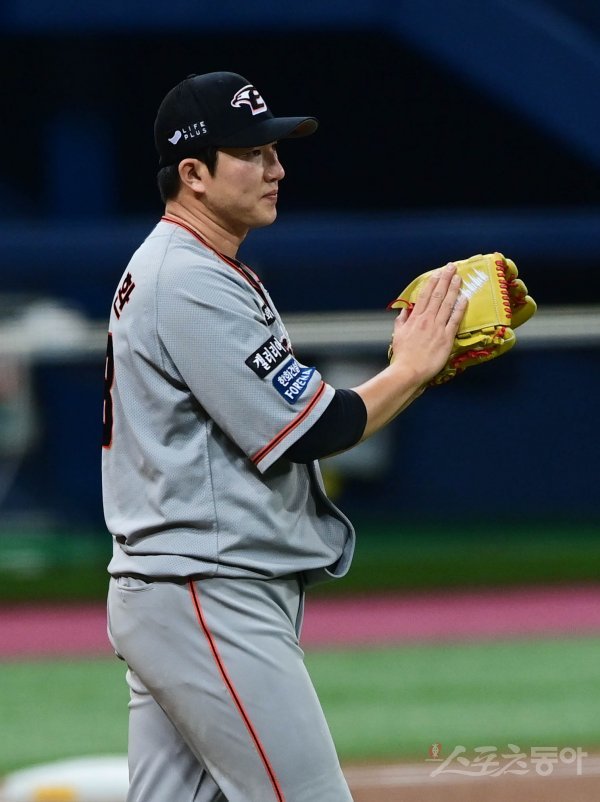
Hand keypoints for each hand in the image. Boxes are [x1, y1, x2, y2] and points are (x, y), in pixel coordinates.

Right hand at [389, 262, 466, 385]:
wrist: (409, 370)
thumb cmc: (403, 355)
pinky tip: (464, 299)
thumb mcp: (397, 335)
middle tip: (451, 268)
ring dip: (453, 289)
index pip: (425, 296)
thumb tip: (405, 311)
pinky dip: (460, 308)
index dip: (432, 283)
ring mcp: (437, 328)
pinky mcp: (446, 338)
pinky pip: (454, 320)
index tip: (437, 273)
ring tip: (459, 278)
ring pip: (447, 304)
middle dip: (445, 279)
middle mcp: (427, 319)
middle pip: (438, 295)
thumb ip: (401, 321)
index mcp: (415, 318)